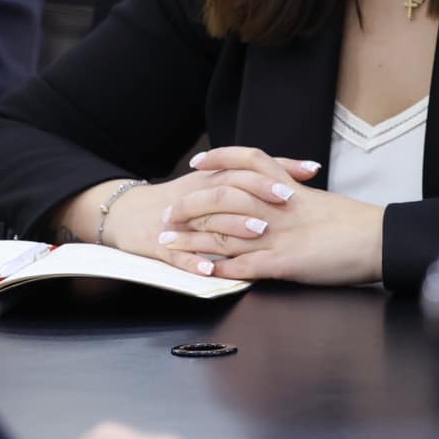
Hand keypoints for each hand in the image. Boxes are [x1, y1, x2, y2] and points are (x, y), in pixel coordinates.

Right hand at [71, 150, 319, 276]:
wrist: (129, 213)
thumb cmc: (188, 197)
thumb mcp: (221, 181)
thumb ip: (267, 174)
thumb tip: (310, 169)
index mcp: (214, 179)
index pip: (244, 170)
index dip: (270, 176)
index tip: (297, 185)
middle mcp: (198, 195)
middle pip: (229, 189)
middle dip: (258, 196)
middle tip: (286, 203)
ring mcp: (178, 221)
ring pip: (207, 221)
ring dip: (234, 226)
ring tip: (259, 232)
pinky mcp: (159, 244)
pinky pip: (176, 254)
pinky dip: (193, 261)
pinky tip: (210, 269)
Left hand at [161, 146, 385, 285]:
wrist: (380, 240)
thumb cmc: (356, 224)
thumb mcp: (321, 202)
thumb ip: (296, 197)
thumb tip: (279, 197)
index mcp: (289, 189)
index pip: (247, 162)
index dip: (219, 159)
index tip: (197, 163)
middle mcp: (278, 208)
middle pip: (223, 197)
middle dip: (190, 204)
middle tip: (169, 212)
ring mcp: (278, 235)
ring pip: (223, 232)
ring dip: (192, 240)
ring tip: (168, 245)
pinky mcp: (284, 262)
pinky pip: (243, 265)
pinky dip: (218, 268)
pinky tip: (200, 272)